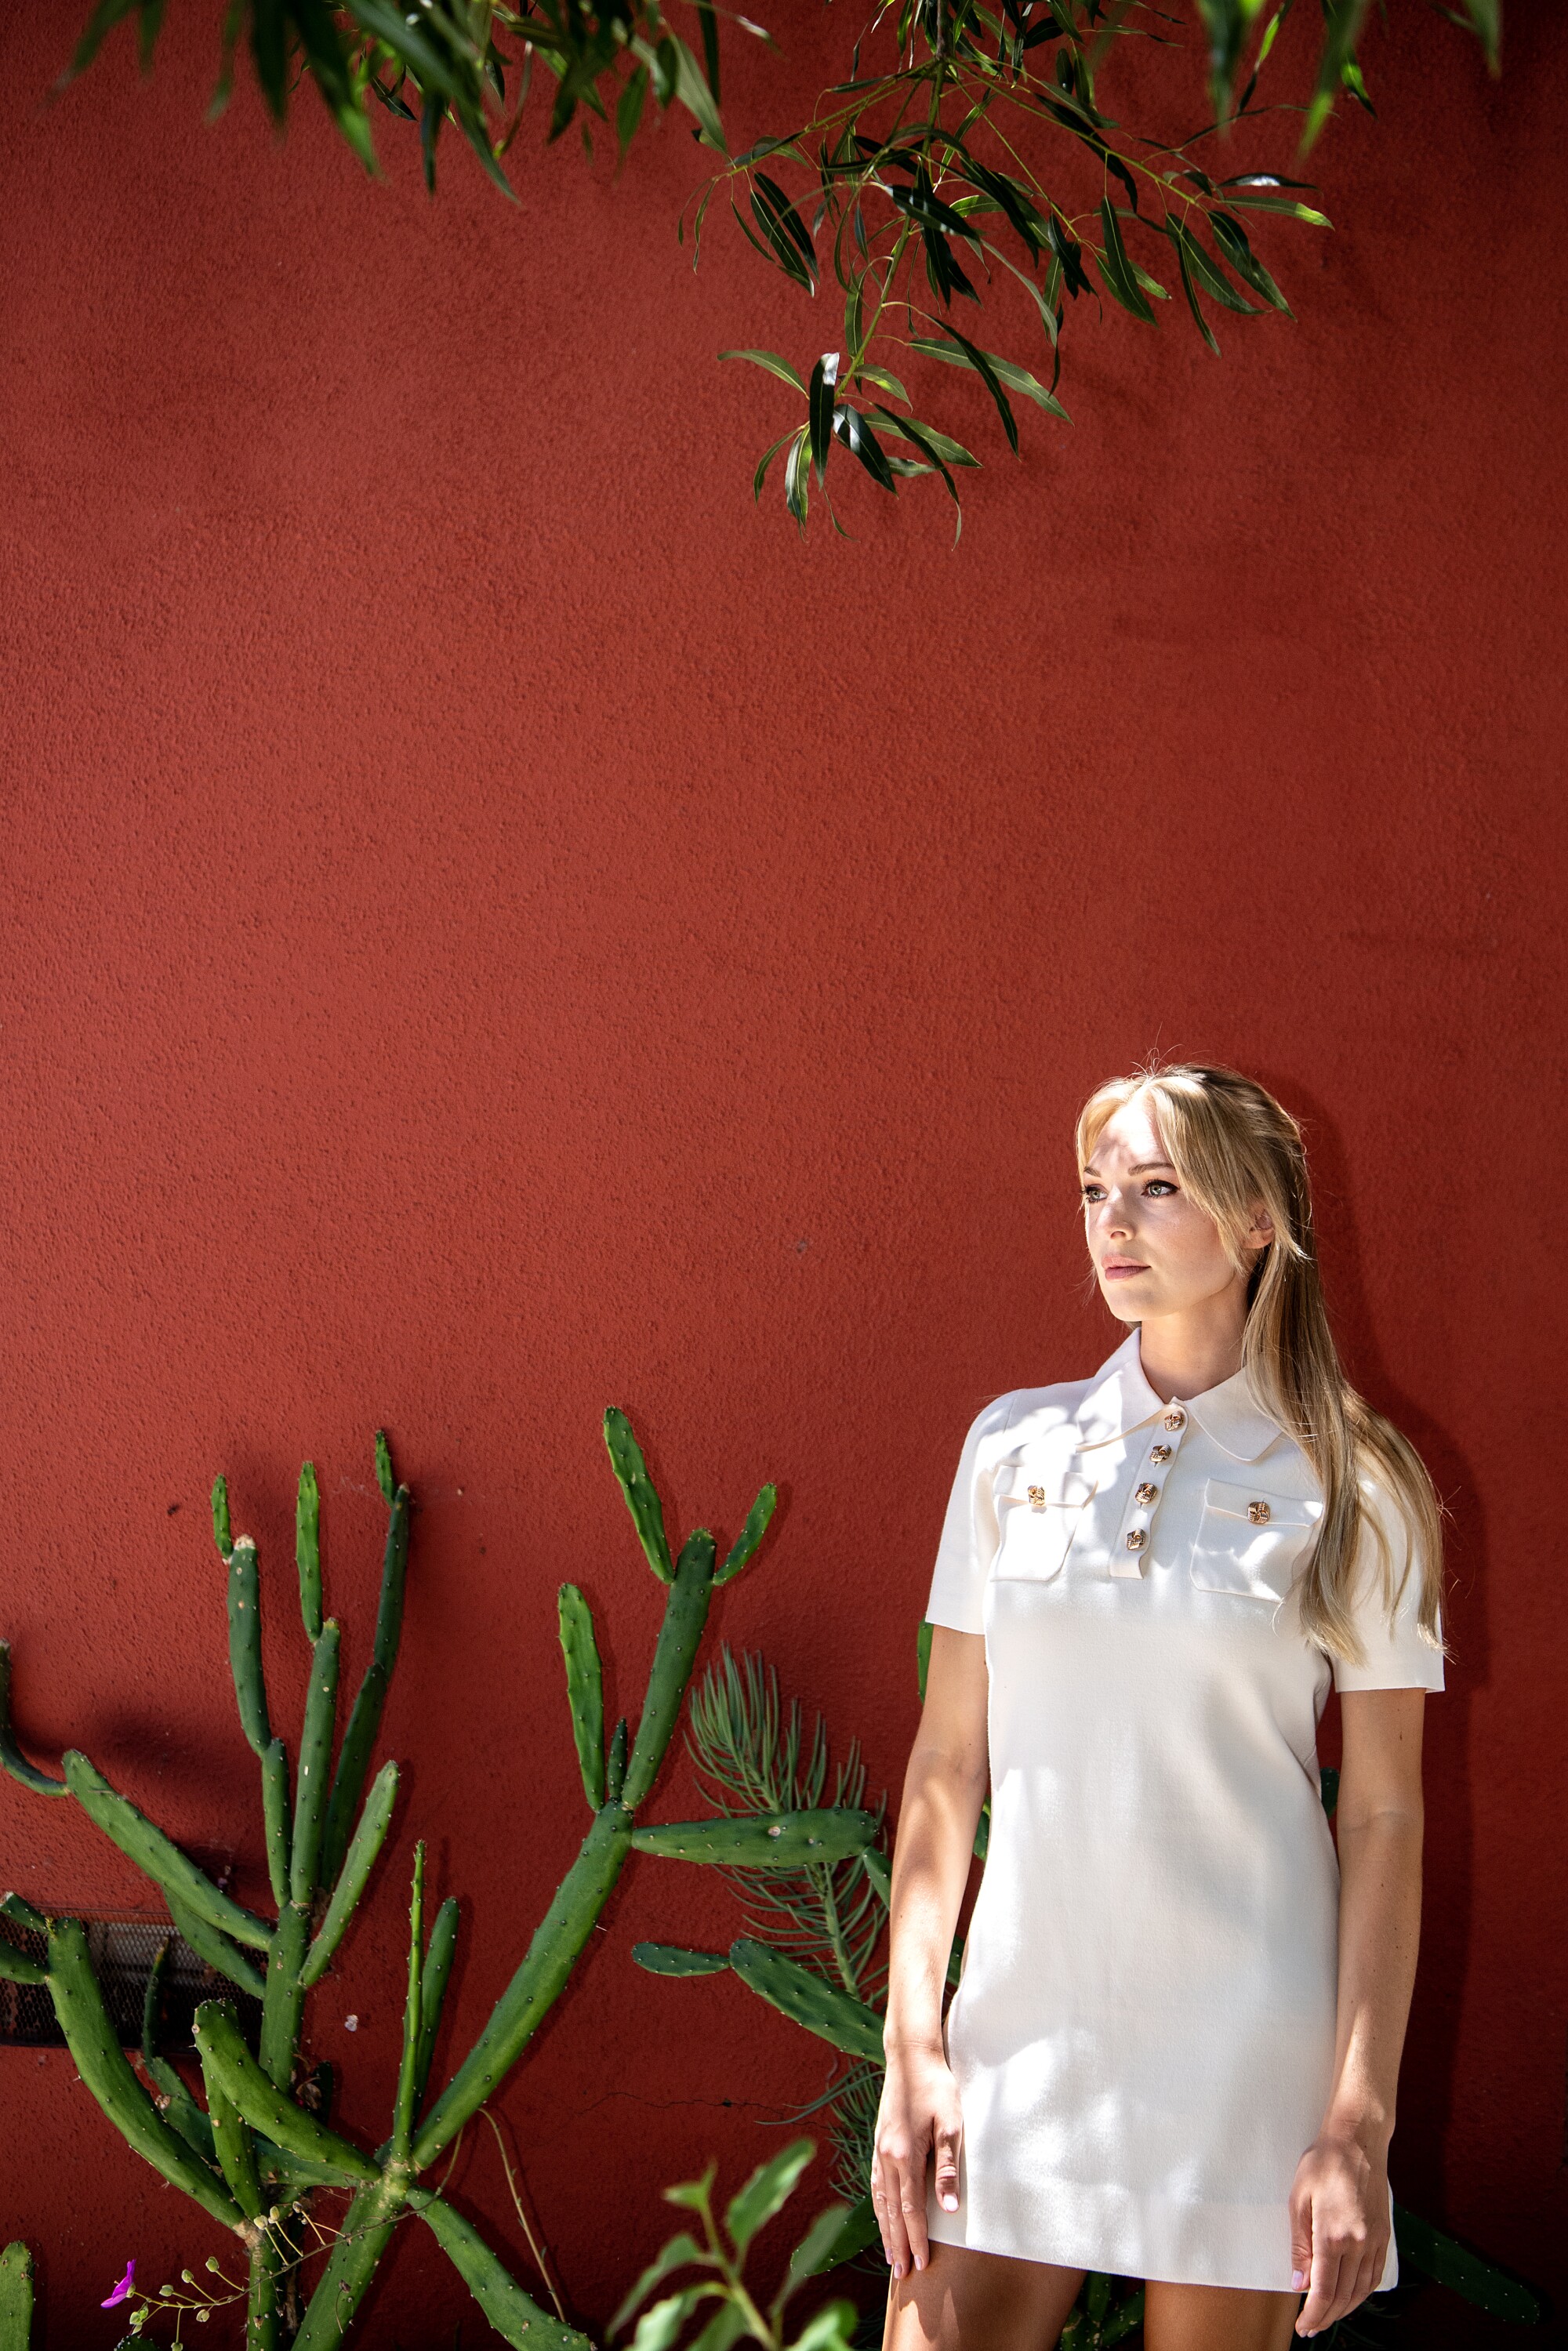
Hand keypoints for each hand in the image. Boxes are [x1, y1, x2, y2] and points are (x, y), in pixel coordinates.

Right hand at [870, 2043, 962, 2280]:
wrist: (911, 2056)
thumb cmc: (937, 2087)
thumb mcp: (951, 2124)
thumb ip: (947, 2167)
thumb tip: (950, 2207)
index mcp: (904, 2154)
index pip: (911, 2209)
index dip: (917, 2239)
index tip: (922, 2264)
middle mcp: (886, 2156)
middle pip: (891, 2211)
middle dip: (897, 2243)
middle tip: (902, 2274)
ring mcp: (879, 2148)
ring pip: (880, 2199)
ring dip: (885, 2229)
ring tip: (889, 2254)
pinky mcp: (879, 2141)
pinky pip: (876, 2183)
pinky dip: (878, 2205)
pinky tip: (881, 2214)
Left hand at [1288, 2129, 1390, 2336]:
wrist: (1358, 2141)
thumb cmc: (1324, 2164)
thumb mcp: (1299, 2199)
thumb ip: (1299, 2245)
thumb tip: (1298, 2283)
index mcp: (1333, 2234)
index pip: (1324, 2290)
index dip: (1313, 2314)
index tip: (1303, 2326)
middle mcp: (1358, 2242)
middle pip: (1344, 2296)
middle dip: (1327, 2317)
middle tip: (1311, 2326)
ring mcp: (1375, 2240)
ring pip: (1362, 2290)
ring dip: (1345, 2309)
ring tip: (1328, 2316)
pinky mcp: (1384, 2235)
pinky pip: (1375, 2275)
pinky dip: (1363, 2292)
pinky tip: (1351, 2296)